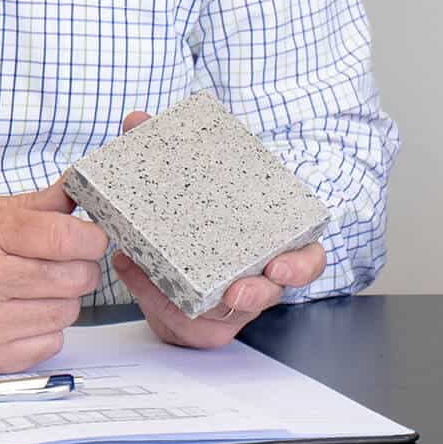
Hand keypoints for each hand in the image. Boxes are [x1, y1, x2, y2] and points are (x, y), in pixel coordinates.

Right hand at [0, 180, 107, 374]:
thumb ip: (36, 204)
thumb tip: (83, 189)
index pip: (65, 237)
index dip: (90, 236)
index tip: (88, 236)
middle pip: (76, 277)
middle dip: (79, 266)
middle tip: (58, 261)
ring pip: (69, 311)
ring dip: (61, 298)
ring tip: (30, 288)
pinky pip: (52, 342)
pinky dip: (45, 329)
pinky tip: (18, 314)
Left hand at [102, 109, 323, 349]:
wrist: (176, 258)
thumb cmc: (197, 222)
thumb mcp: (188, 187)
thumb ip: (166, 153)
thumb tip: (138, 120)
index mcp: (270, 246)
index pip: (305, 260)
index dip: (299, 266)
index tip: (279, 265)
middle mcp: (257, 280)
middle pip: (269, 295)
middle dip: (254, 294)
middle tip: (237, 291)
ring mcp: (230, 306)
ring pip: (226, 318)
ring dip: (200, 307)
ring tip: (176, 295)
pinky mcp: (201, 323)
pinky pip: (186, 323)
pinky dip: (157, 301)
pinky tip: (136, 277)